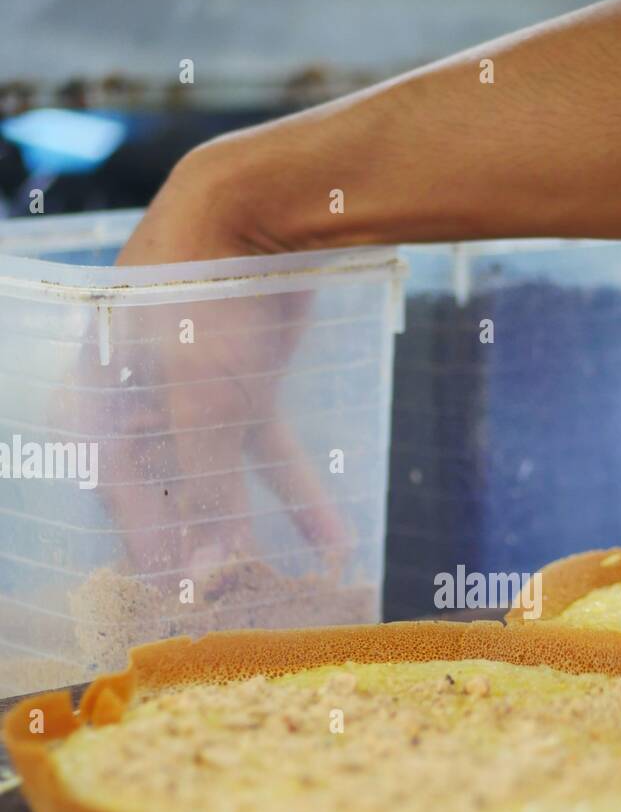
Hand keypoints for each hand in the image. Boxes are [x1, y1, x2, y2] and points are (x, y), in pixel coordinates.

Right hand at [99, 141, 345, 581]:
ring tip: (283, 588)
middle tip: (234, 603)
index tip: (179, 602)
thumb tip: (211, 573)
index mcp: (98, 402)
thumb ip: (208, 491)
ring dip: (255, 528)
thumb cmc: (205, 302)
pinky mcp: (244, 387)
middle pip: (169, 490)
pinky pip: (269, 454)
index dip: (150, 550)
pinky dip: (297, 494)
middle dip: (205, 546)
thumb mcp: (204, 407)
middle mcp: (137, 400)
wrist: (261, 208)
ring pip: (223, 478)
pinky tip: (331, 539)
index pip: (118, 494)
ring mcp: (193, 392)